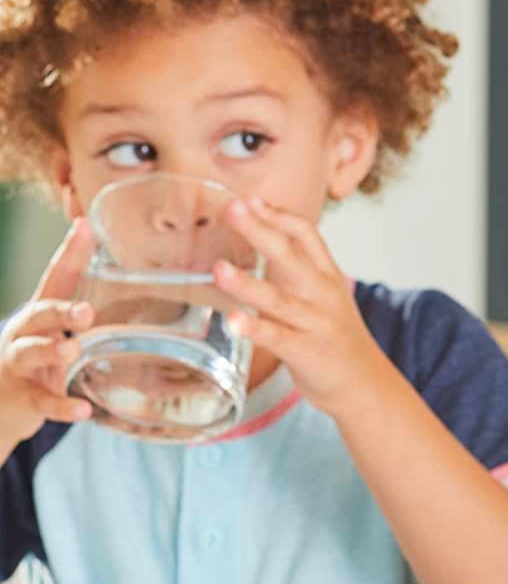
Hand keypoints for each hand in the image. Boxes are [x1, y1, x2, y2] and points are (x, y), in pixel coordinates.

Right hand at [0, 218, 96, 439]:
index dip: (68, 254)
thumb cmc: (35, 363)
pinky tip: (82, 410)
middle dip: (60, 310)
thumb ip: (80, 317)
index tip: (84, 227)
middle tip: (86, 311)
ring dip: (50, 351)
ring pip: (31, 353)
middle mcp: (24, 334)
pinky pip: (42, 402)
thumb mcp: (53, 335)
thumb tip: (132, 290)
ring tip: (71, 350)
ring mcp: (18, 366)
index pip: (54, 278)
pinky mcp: (21, 398)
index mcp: (38, 314)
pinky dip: (62, 406)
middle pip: (38, 314)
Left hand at [214, 196, 391, 417]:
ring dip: (247, 283)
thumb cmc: (332, 335)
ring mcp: (315, 323)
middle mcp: (323, 294)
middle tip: (232, 209)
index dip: (277, 215)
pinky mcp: (305, 351)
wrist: (365, 384)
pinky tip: (233, 321)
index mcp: (326, 275)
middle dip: (261, 230)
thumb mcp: (321, 295)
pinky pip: (277, 338)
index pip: (306, 234)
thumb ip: (295, 270)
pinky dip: (255, 329)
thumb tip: (262, 240)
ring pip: (279, 299)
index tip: (250, 199)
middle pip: (291, 255)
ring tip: (219, 269)